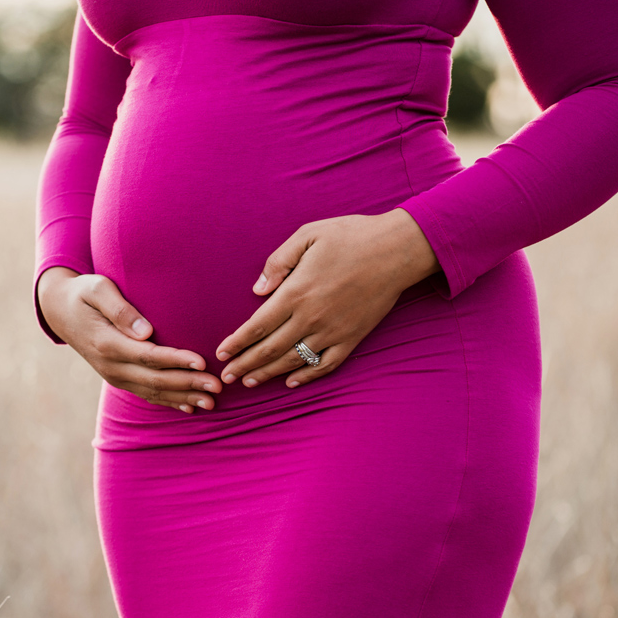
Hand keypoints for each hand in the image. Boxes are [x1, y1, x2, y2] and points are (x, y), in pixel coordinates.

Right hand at [38, 267, 222, 412]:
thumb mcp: (96, 289)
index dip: (176, 361)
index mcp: (107, 343)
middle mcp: (111, 365)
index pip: (149, 356)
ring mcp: (114, 375)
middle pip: (155, 379)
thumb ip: (119, 309)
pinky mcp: (118, 378)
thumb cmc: (84, 293)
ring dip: (183, 397)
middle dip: (188, 384)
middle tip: (218, 386)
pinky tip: (190, 406)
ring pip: (153, 391)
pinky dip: (168, 402)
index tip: (202, 362)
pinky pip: (145, 394)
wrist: (60, 312)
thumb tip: (145, 331)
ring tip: (211, 401)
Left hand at [214, 208, 439, 388]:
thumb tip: (257, 290)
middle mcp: (311, 317)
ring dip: (269, 374)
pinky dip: (307, 376)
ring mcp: (332, 331)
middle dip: (245, 365)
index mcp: (296, 292)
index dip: (237, 343)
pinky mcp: (352, 338)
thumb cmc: (350, 236)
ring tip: (251, 382)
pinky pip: (326, 364)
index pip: (257, 326)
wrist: (396, 250)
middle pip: (270, 349)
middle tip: (228, 377)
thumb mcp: (307, 235)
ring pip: (294, 361)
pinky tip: (292, 382)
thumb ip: (278, 262)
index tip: (221, 353)